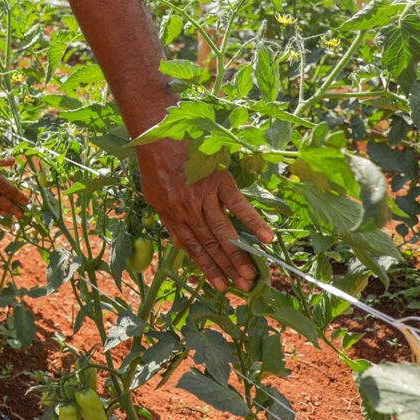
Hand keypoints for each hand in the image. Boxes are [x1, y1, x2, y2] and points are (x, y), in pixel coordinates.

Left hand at [138, 138, 274, 291]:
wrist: (158, 131)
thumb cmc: (155, 161)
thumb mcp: (153, 194)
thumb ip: (168, 219)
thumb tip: (179, 243)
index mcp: (171, 214)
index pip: (192, 247)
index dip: (207, 267)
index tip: (220, 286)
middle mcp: (187, 209)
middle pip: (210, 243)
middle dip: (227, 268)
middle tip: (244, 288)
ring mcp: (203, 196)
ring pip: (223, 231)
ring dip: (238, 255)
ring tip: (252, 275)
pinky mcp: (218, 180)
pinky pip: (238, 205)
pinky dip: (253, 222)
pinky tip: (266, 239)